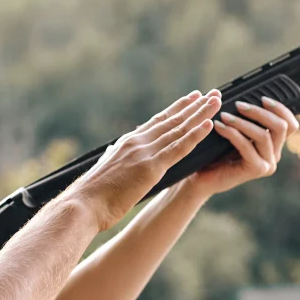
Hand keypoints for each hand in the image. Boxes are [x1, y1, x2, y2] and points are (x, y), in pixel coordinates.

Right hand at [75, 90, 219, 231]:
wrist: (83, 205)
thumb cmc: (91, 194)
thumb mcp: (103, 169)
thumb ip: (112, 157)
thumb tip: (112, 150)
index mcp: (126, 143)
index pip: (156, 122)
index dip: (176, 110)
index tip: (191, 99)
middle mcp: (136, 142)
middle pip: (171, 120)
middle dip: (194, 106)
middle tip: (212, 94)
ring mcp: (144, 153)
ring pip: (179, 130)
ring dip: (200, 114)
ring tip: (216, 101)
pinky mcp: (150, 168)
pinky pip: (178, 148)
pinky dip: (195, 135)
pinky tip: (208, 124)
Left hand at [187, 96, 299, 196]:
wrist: (201, 178)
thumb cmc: (214, 153)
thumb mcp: (234, 132)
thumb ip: (246, 119)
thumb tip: (247, 95)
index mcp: (273, 144)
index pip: (290, 124)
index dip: (280, 109)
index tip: (262, 98)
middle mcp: (274, 154)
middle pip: (281, 127)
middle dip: (260, 112)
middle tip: (239, 105)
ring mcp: (267, 164)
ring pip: (263, 136)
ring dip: (242, 122)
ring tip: (223, 115)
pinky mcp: (256, 170)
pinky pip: (247, 146)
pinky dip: (232, 133)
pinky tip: (219, 126)